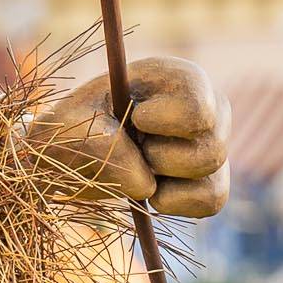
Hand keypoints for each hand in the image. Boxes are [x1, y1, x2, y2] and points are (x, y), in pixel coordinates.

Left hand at [28, 56, 229, 217]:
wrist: (70, 148)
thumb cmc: (73, 124)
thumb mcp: (68, 124)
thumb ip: (101, 144)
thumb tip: (145, 184)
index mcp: (177, 78)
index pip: (197, 108)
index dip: (162, 124)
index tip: (134, 120)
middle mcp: (208, 106)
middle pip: (210, 149)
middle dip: (159, 159)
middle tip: (132, 146)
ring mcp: (213, 142)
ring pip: (212, 175)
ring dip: (163, 181)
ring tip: (136, 165)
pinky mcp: (210, 176)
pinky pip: (212, 200)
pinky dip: (175, 203)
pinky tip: (150, 192)